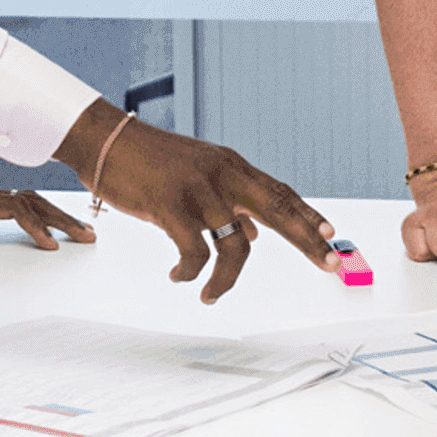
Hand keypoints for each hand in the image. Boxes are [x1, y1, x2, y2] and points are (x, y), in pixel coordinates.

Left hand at [0, 182, 95, 255]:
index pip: (14, 209)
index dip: (37, 226)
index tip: (53, 246)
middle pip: (29, 201)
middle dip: (60, 218)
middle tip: (88, 235)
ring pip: (24, 201)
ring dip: (52, 215)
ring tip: (76, 230)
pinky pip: (13, 204)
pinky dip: (35, 213)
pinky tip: (44, 221)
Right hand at [56, 101, 336, 301]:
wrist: (106, 141)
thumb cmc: (148, 162)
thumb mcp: (196, 178)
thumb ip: (226, 202)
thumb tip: (250, 232)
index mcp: (230, 166)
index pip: (280, 191)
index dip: (307, 214)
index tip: (330, 236)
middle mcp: (222, 173)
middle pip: (277, 208)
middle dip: (306, 238)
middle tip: (329, 263)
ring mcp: (199, 189)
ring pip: (235, 243)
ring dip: (227, 280)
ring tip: (212, 295)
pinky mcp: (170, 205)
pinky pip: (194, 252)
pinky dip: (190, 272)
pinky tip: (180, 277)